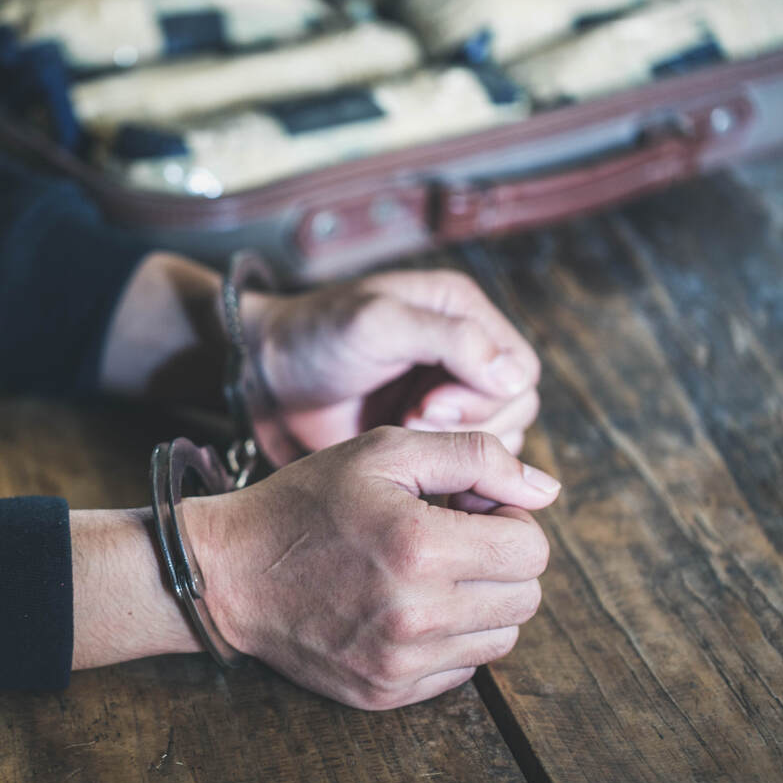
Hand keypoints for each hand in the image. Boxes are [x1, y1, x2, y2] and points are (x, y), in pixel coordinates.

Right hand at [185, 427, 558, 709]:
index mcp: (421, 547)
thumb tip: (546, 489)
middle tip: (451, 540)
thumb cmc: (305, 503)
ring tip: (427, 574)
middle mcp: (417, 614)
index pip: (531, 549)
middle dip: (500, 562)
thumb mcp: (383, 452)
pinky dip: (449, 639)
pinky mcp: (386, 692)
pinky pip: (461, 671)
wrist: (229, 573)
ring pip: (501, 639)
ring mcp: (401, 661)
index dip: (508, 522)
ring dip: (480, 603)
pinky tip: (405, 607)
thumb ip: (474, 457)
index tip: (468, 511)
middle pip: (525, 598)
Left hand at [247, 269, 540, 453]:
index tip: (428, 405)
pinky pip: (462, 463)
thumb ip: (449, 339)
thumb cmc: (314, 337)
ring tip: (400, 433)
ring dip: (455, 449)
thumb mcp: (378, 323)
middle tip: (410, 420)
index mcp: (460, 313)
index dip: (485, 395)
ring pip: (494, 440)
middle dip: (468, 424)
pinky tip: (403, 458)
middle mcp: (462, 353)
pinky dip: (443, 470)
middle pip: (514, 408)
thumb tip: (514, 376)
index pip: (518, 367)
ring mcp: (444, 395)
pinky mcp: (423, 433)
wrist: (264, 377)